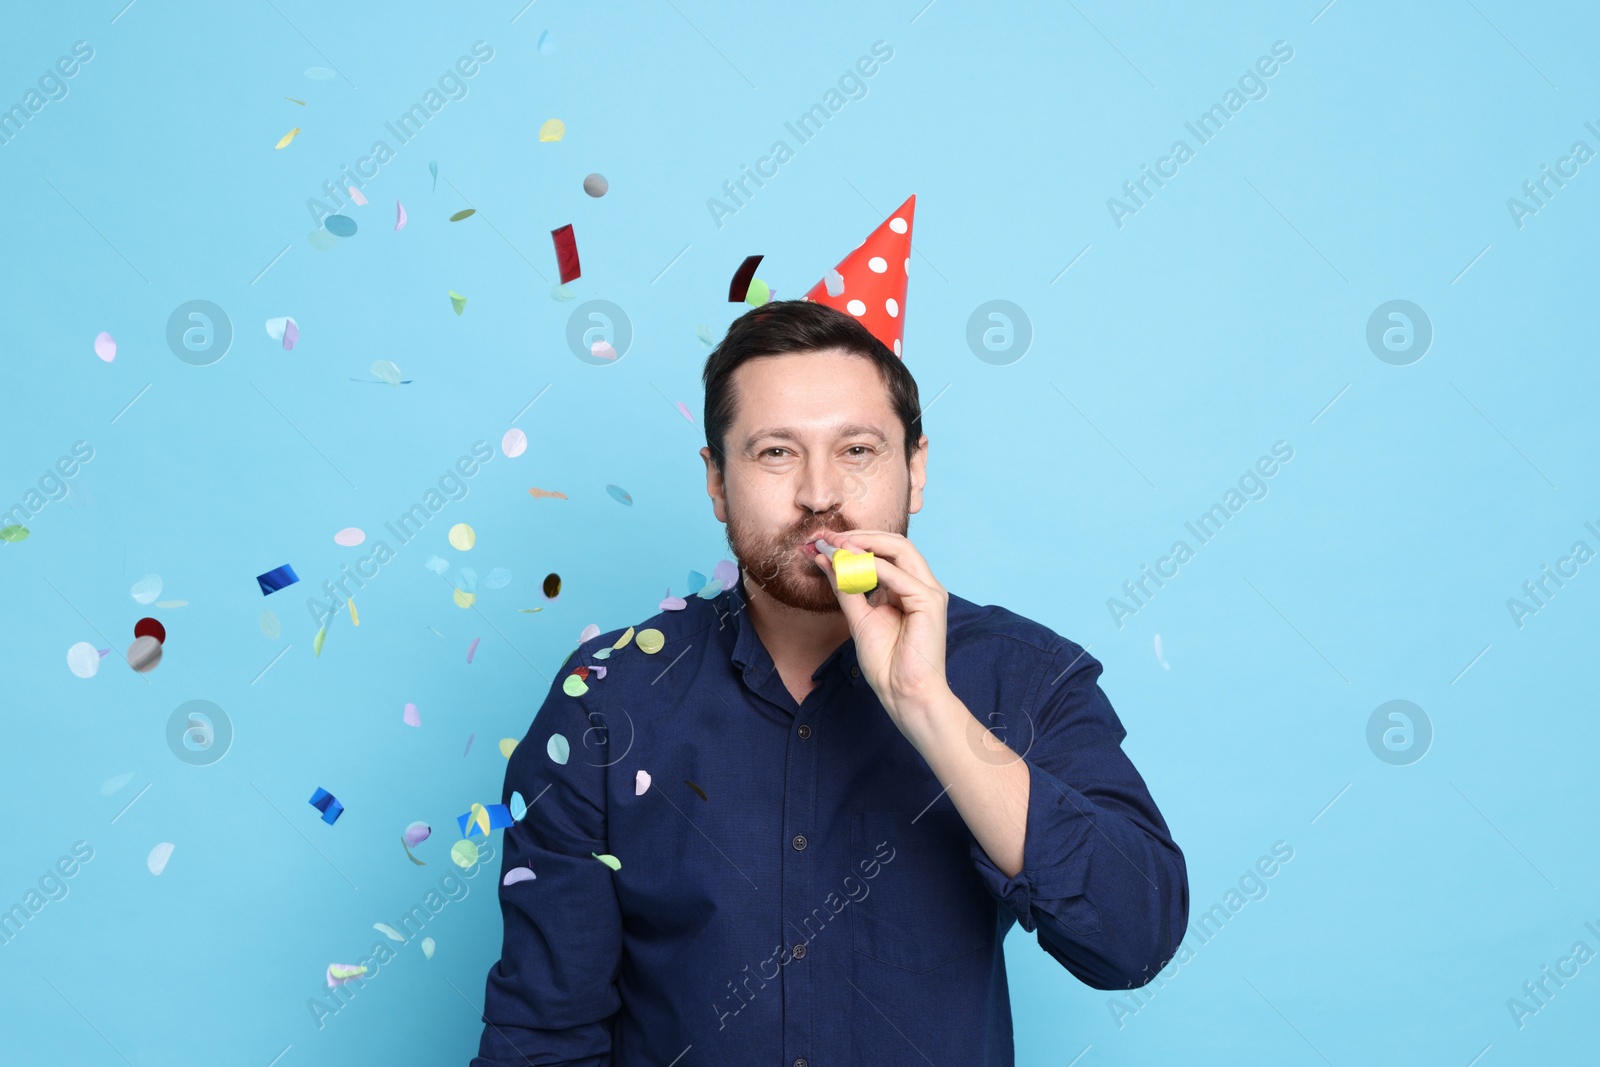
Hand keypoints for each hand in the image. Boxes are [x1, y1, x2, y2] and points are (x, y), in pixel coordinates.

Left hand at [810, 530, 950, 728]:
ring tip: (838, 545)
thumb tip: (827, 560)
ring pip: (901, 550)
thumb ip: (845, 587)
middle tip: (828, 537)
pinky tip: (852, 564)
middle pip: (895, 544)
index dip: (856, 542)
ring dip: (866, 544)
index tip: (825, 542)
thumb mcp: (858, 617)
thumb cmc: (886, 662)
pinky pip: (899, 575)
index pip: (885, 552)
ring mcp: (929, 592)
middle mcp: (922, 585)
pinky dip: (874, 567)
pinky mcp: (930, 602)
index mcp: (908, 588)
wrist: (903, 692)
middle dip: (860, 536)